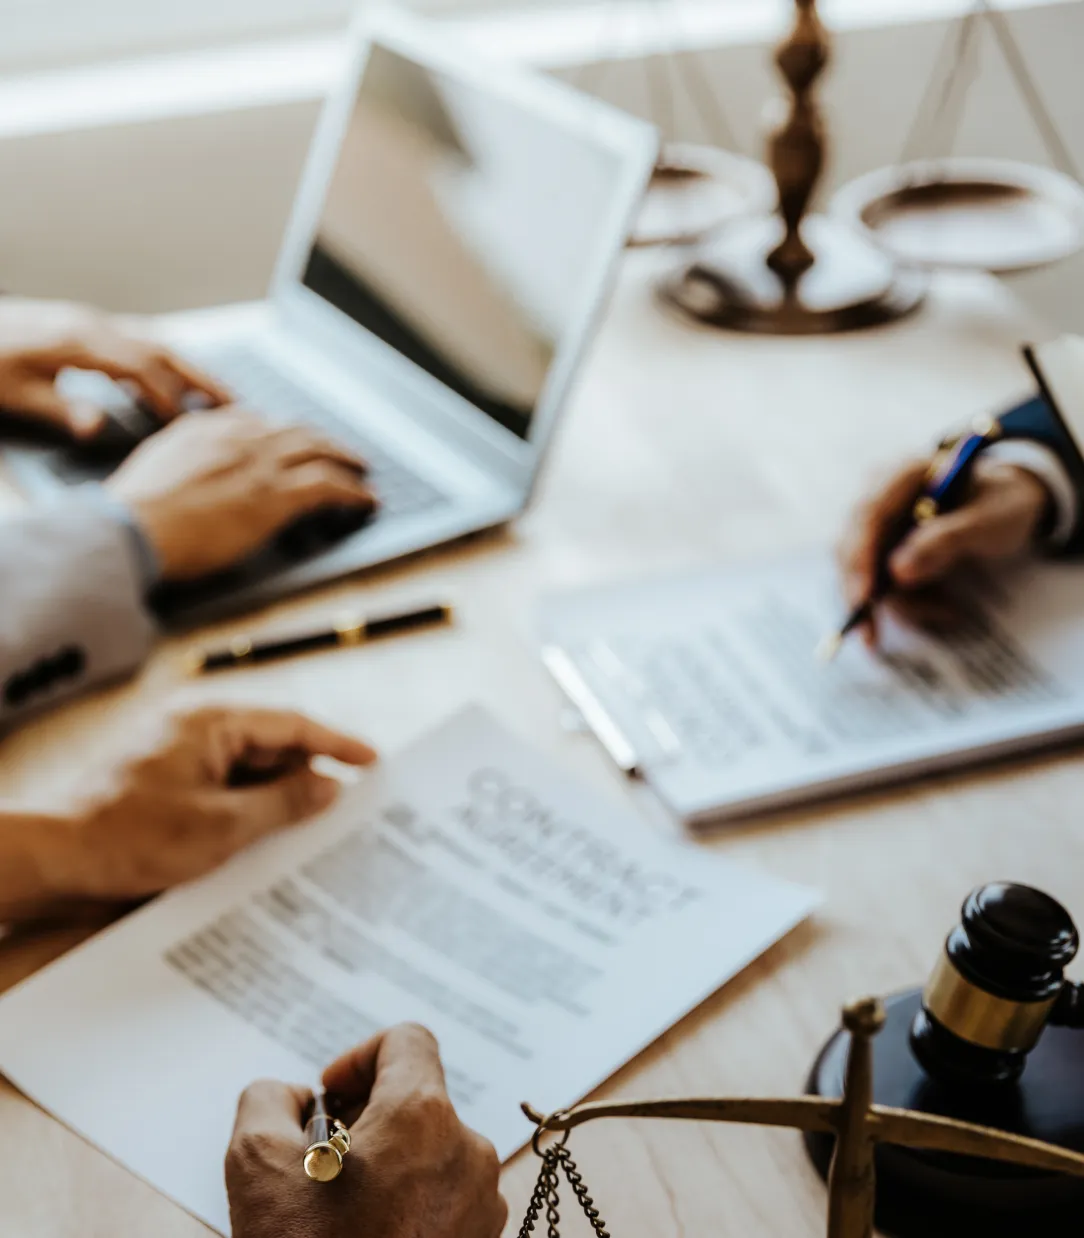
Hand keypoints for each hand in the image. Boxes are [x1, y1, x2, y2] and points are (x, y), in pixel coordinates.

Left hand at [0, 297, 227, 436]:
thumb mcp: (12, 393)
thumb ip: (59, 409)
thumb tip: (95, 428)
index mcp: (77, 341)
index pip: (141, 366)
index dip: (169, 396)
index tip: (187, 424)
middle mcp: (89, 325)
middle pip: (160, 347)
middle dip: (199, 376)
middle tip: (232, 401)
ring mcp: (87, 322)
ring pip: (151, 341)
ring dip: (185, 367)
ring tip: (211, 394)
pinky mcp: (80, 326)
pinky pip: (133, 341)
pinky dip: (156, 363)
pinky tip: (157, 386)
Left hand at [55, 705, 375, 900]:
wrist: (52, 856)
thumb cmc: (130, 837)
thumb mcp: (222, 826)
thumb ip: (284, 802)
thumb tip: (329, 785)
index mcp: (211, 722)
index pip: (291, 725)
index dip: (337, 744)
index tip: (372, 762)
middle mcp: (195, 728)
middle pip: (271, 746)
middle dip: (309, 776)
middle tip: (349, 805)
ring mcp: (178, 753)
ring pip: (247, 770)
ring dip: (277, 796)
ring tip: (313, 828)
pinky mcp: (165, 780)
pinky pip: (222, 785)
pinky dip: (248, 807)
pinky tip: (265, 836)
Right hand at [104, 408, 377, 579]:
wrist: (129, 528)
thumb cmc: (130, 514)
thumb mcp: (152, 469)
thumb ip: (178, 461)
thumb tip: (190, 475)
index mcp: (203, 429)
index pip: (255, 421)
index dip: (282, 431)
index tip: (294, 439)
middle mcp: (236, 438)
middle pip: (293, 430)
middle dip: (321, 440)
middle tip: (340, 451)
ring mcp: (258, 465)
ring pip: (317, 451)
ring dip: (346, 459)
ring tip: (362, 469)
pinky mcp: (274, 495)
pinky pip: (328, 485)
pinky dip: (353, 491)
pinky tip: (367, 499)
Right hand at [227, 1024, 506, 1237]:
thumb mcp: (255, 1167)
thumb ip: (269, 1099)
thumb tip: (298, 1098)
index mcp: (423, 1116)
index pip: (407, 1040)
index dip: (358, 1058)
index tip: (326, 1102)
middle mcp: (468, 1150)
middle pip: (417, 1100)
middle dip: (365, 1121)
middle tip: (318, 1166)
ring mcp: (483, 1204)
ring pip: (431, 1152)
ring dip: (386, 1166)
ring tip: (339, 1213)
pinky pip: (446, 1198)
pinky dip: (409, 1203)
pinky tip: (367, 1237)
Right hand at [839, 456, 1050, 643]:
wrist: (1007, 505)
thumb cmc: (1002, 503)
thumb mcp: (990, 520)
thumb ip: (946, 539)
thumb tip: (896, 571)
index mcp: (904, 473)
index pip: (868, 514)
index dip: (860, 558)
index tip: (865, 598)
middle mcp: (880, 496)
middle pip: (851, 548)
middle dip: (863, 596)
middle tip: (872, 637)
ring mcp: (879, 526)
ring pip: (863, 575)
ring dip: (904, 603)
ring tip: (951, 612)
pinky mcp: (884, 552)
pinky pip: (882, 587)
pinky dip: (910, 604)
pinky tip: (945, 607)